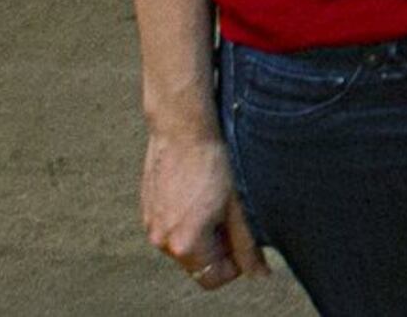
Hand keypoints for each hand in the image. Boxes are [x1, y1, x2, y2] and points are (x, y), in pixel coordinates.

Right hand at [141, 121, 265, 289]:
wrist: (183, 129)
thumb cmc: (215, 163)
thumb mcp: (238, 207)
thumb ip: (247, 245)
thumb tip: (260, 274)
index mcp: (185, 244)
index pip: (212, 278)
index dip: (234, 263)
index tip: (244, 240)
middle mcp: (161, 240)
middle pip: (197, 263)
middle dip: (218, 247)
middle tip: (232, 214)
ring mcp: (150, 225)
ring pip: (184, 244)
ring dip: (202, 232)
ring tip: (215, 199)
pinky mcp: (146, 210)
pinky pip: (170, 227)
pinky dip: (187, 219)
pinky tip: (199, 191)